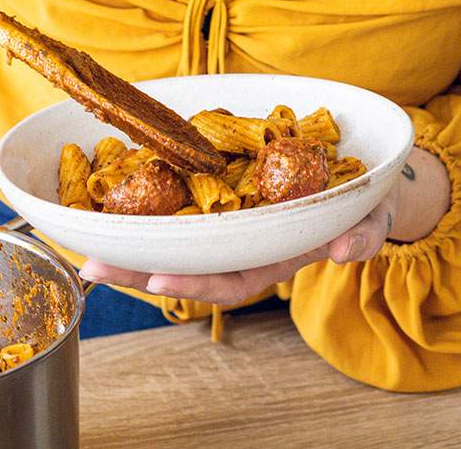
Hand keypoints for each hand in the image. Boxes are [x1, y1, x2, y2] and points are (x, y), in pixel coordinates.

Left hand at [79, 186, 398, 307]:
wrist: (364, 178)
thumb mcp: (373, 215)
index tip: (158, 278)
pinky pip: (184, 198)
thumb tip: (348, 249)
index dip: (195, 281)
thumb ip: (365, 233)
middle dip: (141, 268)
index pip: (231, 278)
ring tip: (87, 238)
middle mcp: (246, 241)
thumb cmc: (367, 202)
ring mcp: (233, 216)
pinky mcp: (226, 187)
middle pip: (188, 263)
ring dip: (135, 239)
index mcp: (276, 255)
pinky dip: (150, 197)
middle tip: (93, 265)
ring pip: (178, 235)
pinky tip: (115, 194)